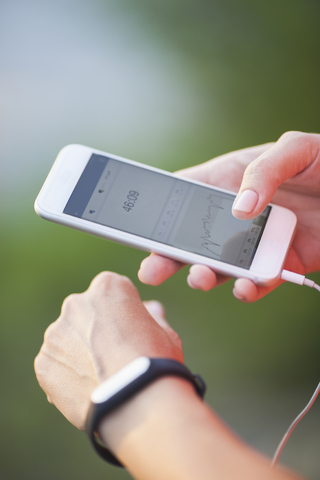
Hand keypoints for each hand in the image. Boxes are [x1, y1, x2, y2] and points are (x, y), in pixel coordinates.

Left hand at [34, 272, 182, 430]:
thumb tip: (152, 308)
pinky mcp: (44, 362)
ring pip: (67, 340)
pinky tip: (87, 391)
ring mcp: (56, 333)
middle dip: (96, 329)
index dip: (122, 312)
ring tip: (101, 378)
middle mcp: (76, 303)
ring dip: (80, 352)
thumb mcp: (165, 333)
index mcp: (107, 287)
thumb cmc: (155, 361)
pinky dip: (67, 375)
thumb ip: (152, 316)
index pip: (111, 292)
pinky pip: (55, 365)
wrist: (134, 402)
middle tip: (114, 356)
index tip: (130, 331)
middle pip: (85, 313)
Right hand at [138, 131, 319, 301]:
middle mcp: (238, 216)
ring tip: (200, 276)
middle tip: (152, 270)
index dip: (160, 214)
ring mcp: (257, 242)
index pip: (185, 197)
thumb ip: (263, 171)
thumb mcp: (295, 149)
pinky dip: (249, 289)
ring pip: (221, 265)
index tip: (141, 231)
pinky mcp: (282, 264)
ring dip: (205, 275)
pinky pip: (259, 282)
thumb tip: (240, 209)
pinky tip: (244, 287)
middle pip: (193, 239)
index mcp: (231, 182)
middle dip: (169, 256)